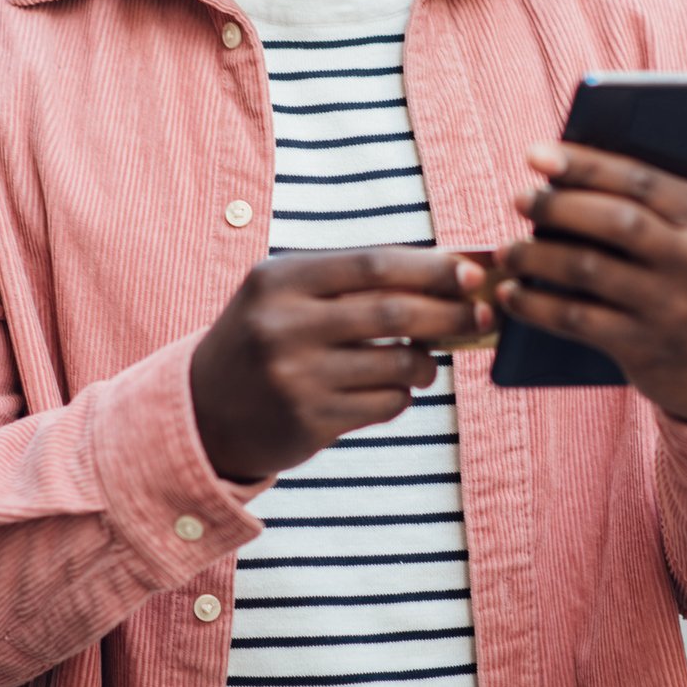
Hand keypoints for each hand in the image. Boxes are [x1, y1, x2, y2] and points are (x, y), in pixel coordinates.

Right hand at [189, 247, 493, 482]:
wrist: (203, 410)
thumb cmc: (267, 336)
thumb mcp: (290, 293)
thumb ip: (354, 278)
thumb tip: (448, 270)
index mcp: (281, 279)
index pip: (373, 264)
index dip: (431, 268)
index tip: (472, 272)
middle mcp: (284, 326)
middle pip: (393, 313)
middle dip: (450, 313)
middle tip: (483, 315)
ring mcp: (296, 377)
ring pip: (397, 364)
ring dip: (427, 362)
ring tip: (425, 360)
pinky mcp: (309, 422)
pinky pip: (386, 405)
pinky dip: (403, 395)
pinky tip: (392, 390)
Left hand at [498, 141, 686, 427]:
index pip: (640, 180)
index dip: (584, 165)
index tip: (536, 154)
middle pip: (614, 222)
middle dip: (558, 206)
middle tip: (518, 196)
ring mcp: (672, 307)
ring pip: (590, 270)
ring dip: (537, 256)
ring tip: (506, 248)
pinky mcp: (644, 347)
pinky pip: (578, 320)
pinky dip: (536, 306)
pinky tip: (510, 294)